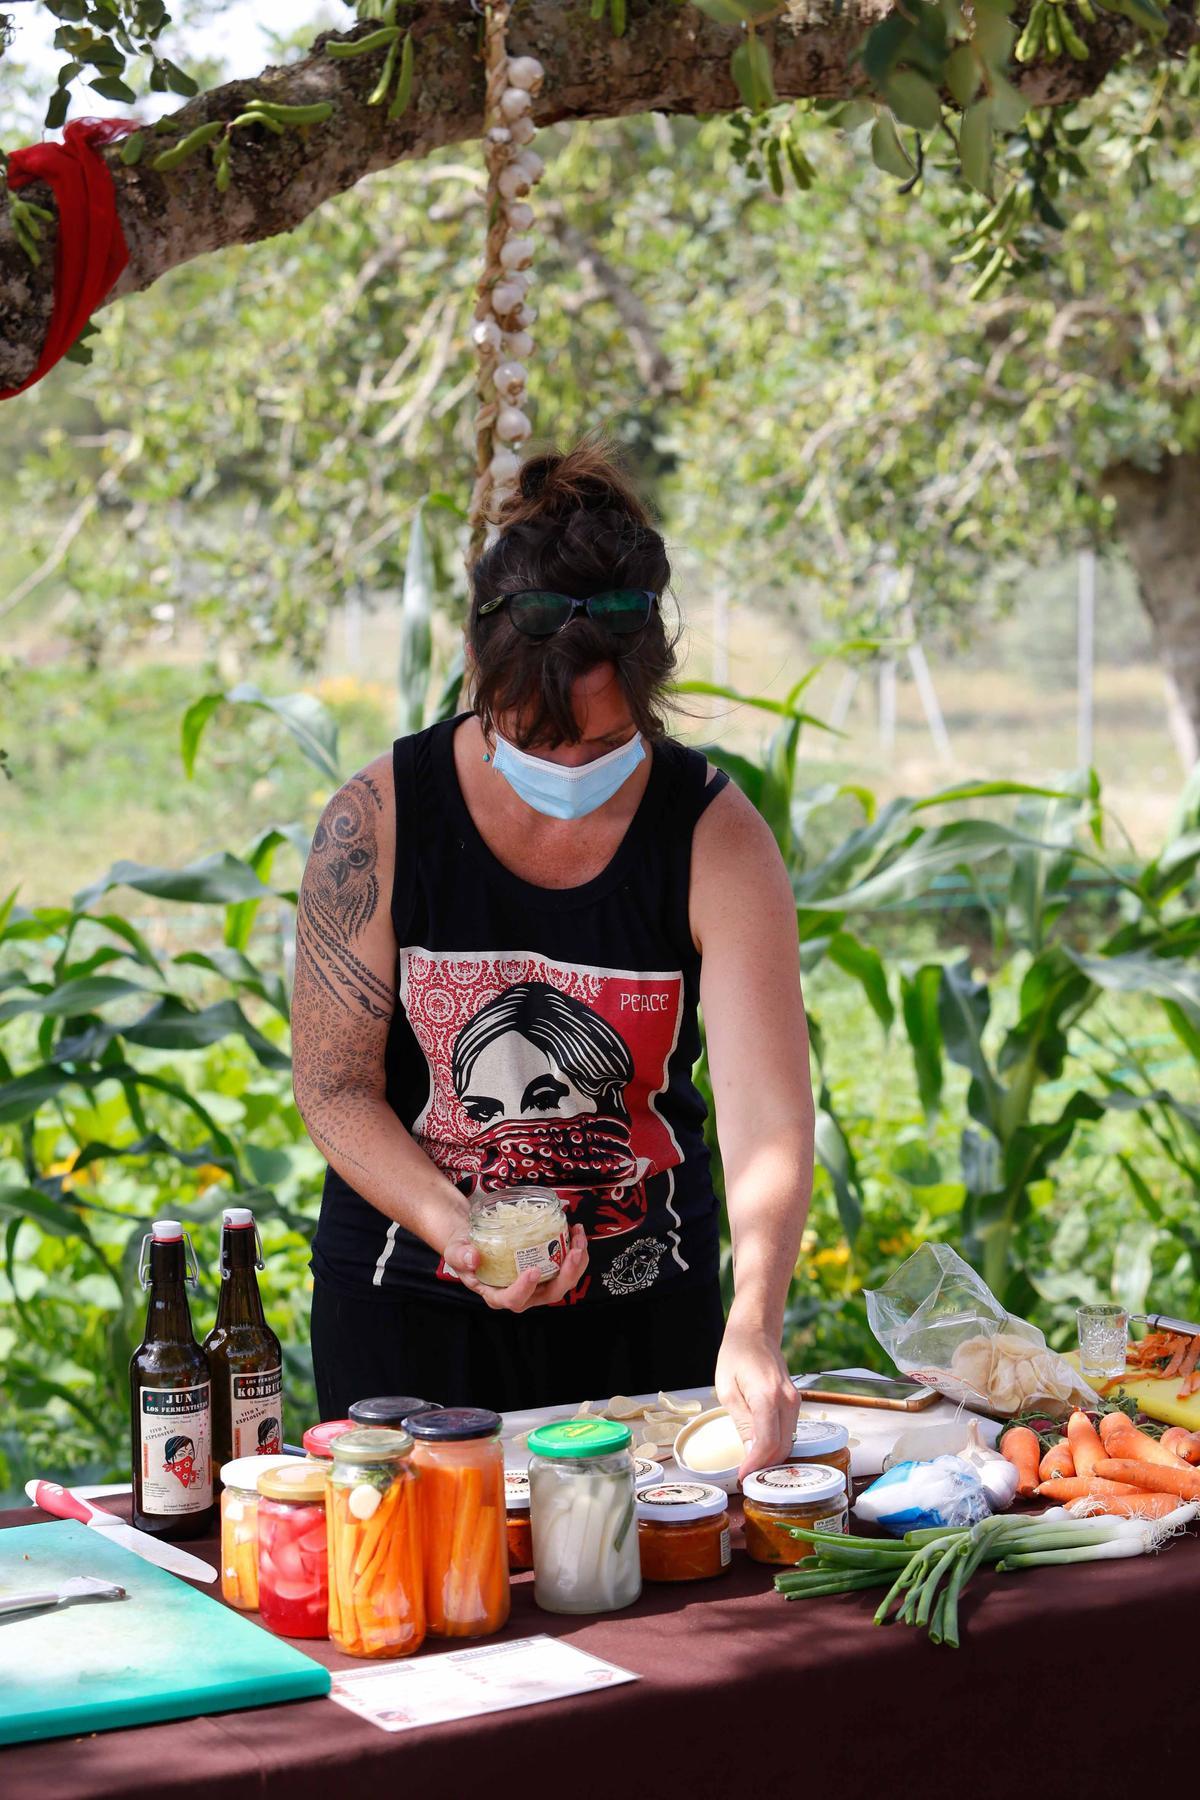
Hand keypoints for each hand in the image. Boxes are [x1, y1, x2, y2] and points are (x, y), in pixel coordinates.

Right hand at [442, 1223, 589, 1312]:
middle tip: (575, 1252)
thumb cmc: (464, 1251)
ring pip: (563, 1282)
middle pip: (549, 1294)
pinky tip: (575, 1232)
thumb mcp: (455, 1251)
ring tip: (579, 1238)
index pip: (514, 1300)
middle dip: (567, 1275)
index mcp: (498, 1294)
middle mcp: (522, 1294)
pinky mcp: (546, 1270)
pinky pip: (566, 1267)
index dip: (525, 1289)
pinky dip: (575, 1251)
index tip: (533, 1271)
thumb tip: (473, 1258)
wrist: (474, 1241)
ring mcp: (537, 1284)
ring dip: (577, 1262)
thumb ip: (461, 1256)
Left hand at [715, 1316, 799, 1480]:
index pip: (768, 1443)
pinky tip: (760, 1450)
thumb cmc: (736, 1355)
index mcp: (767, 1396)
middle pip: (782, 1447)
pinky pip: (788, 1431)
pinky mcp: (795, 1402)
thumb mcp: (727, 1390)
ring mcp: (795, 1401)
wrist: (756, 1332)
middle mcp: (787, 1400)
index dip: (756, 1465)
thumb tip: (751, 1454)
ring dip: (771, 1458)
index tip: (743, 1477)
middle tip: (745, 1478)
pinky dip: (776, 1444)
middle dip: (765, 1467)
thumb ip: (742, 1423)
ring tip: (750, 1467)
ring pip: (788, 1441)